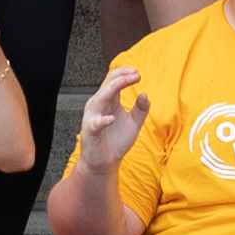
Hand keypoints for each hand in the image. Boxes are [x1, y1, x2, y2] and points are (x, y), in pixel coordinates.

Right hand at [70, 55, 151, 172]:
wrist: (105, 162)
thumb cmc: (117, 141)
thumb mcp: (134, 123)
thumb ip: (141, 109)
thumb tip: (145, 94)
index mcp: (109, 101)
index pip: (113, 80)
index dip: (124, 73)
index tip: (138, 73)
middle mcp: (99, 105)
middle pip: (107, 85)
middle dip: (121, 77)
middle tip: (136, 74)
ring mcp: (93, 117)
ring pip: (100, 98)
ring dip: (112, 88)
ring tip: (125, 82)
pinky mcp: (90, 131)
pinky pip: (95, 123)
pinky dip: (102, 120)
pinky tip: (111, 119)